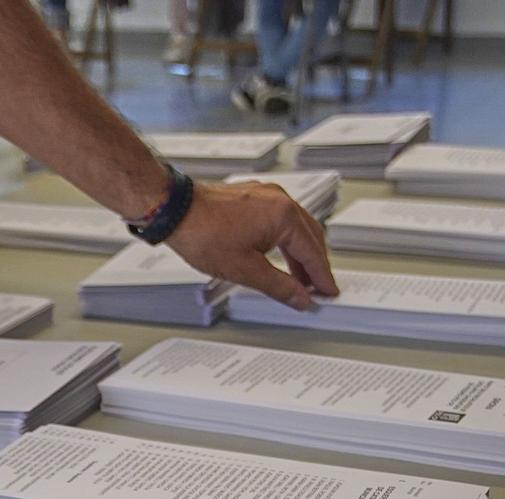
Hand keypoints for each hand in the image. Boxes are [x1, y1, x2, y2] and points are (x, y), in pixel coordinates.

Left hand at [164, 180, 336, 309]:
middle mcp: (279, 200)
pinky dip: (286, 240)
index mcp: (283, 216)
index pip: (313, 252)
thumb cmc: (203, 233)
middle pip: (310, 236)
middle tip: (319, 288)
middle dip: (316, 264)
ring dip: (300, 253)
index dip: (323, 276)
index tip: (330, 291)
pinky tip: (280, 255)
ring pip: (296, 227)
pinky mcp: (253, 196)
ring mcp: (266, 195)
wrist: (174, 210)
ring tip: (300, 278)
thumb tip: (301, 297)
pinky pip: (280, 219)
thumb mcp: (245, 270)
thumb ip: (279, 286)